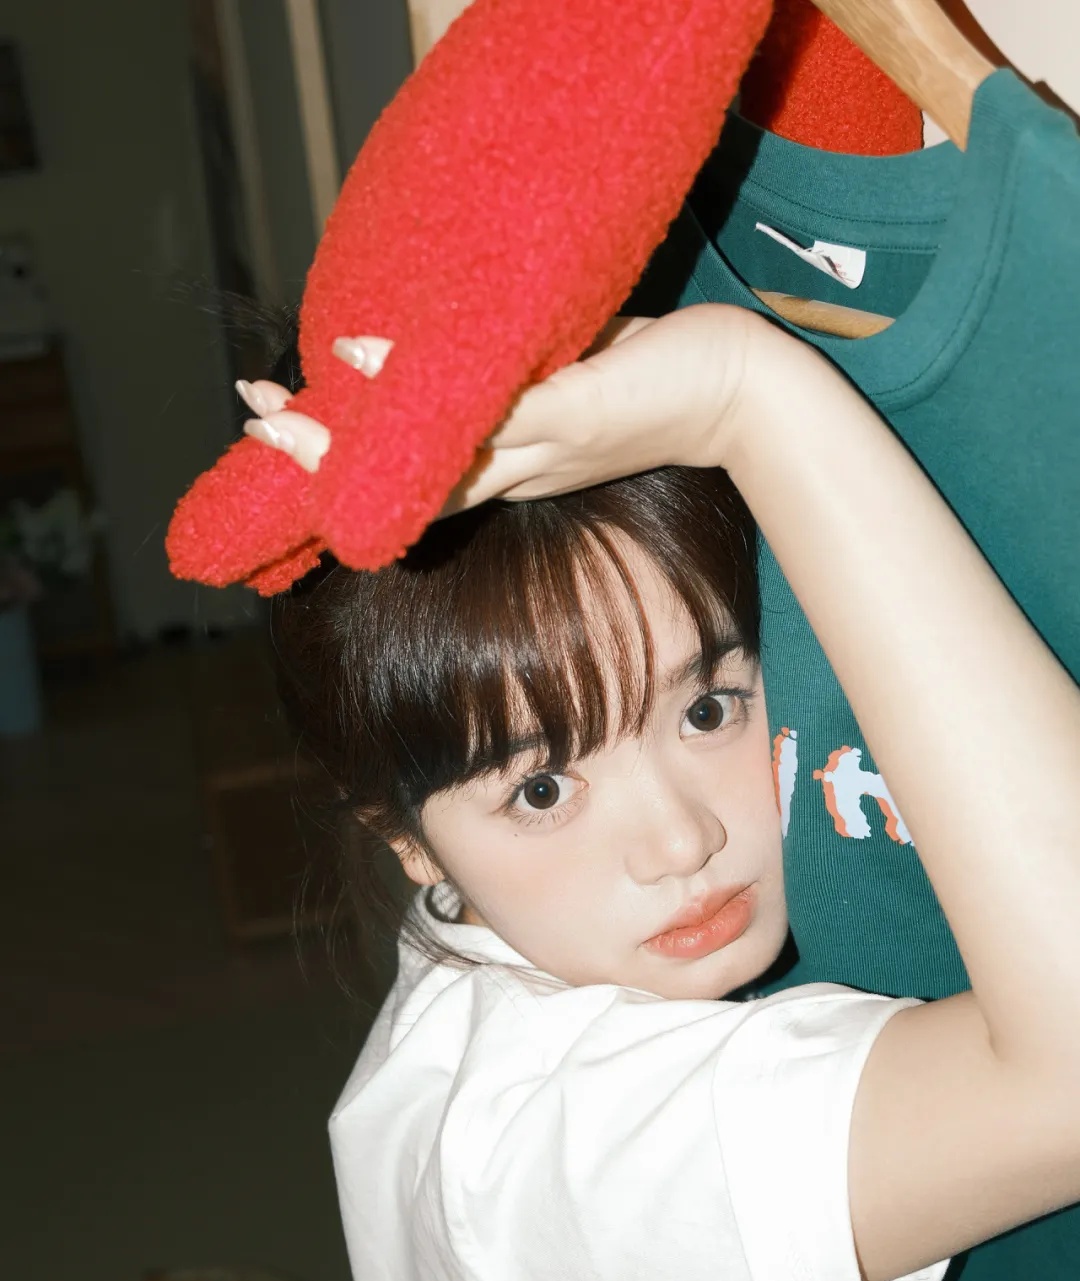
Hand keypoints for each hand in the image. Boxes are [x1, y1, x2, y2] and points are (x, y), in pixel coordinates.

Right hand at [236, 304, 757, 511]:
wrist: (742, 394)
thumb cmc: (659, 382)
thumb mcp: (574, 381)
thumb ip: (519, 378)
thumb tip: (460, 345)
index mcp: (515, 465)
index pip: (414, 474)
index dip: (346, 464)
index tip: (280, 428)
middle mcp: (517, 467)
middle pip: (400, 478)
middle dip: (318, 457)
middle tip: (250, 424)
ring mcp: (540, 443)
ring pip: (424, 457)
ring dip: (344, 435)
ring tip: (275, 411)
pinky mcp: (571, 411)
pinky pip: (482, 407)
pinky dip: (414, 381)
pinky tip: (359, 354)